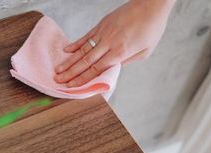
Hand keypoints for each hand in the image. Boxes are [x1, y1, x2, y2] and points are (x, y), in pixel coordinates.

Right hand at [54, 0, 175, 86]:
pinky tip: (66, 51)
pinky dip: (75, 45)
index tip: (72, 87)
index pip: (97, 69)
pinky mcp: (101, 24)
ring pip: (83, 50)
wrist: (151, 4)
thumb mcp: (145, 51)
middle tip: (58, 81)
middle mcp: (109, 43)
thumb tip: (112, 68)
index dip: (83, 79)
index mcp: (120, 52)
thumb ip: (127, 60)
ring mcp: (103, 33)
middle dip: (71, 74)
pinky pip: (86, 37)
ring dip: (69, 62)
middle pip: (86, 62)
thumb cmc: (151, 28)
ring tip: (58, 70)